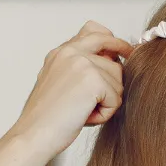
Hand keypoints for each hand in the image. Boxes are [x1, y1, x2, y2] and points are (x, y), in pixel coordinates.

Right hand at [4, 21, 129, 159]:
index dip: (110, 39)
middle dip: (123, 52)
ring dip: (108, 100)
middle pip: (110, 44)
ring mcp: (82, 63)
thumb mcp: (57, 83)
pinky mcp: (93, 80)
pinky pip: (116, 98)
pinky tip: (86, 119)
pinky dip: (105, 114)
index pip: (92, 30)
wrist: (34, 135)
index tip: (122, 48)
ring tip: (85, 112)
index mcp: (60, 52)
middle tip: (132, 57)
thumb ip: (77, 68)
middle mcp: (70, 52)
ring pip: (118, 78)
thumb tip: (110, 62)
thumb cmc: (45, 119)